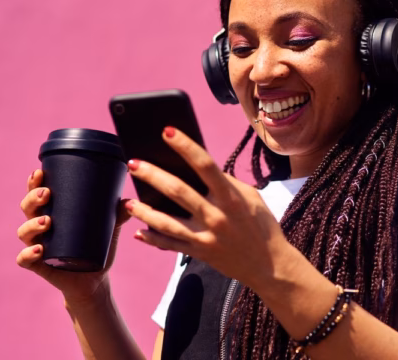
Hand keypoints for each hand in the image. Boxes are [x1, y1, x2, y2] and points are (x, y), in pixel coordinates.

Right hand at [16, 169, 130, 304]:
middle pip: (27, 208)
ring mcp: (37, 245)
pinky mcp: (39, 265)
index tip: (40, 172)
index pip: (38, 193)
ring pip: (24, 232)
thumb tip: (129, 201)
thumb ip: (118, 214)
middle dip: (33, 199)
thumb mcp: (109, 228)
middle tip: (47, 193)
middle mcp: (40, 227)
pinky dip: (28, 254)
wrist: (94, 279)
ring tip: (47, 221)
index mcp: (52, 212)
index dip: (34, 182)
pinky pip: (24, 259)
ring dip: (32, 224)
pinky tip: (39, 249)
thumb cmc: (96, 247)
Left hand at [125, 127, 293, 288]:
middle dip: (153, 175)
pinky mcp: (200, 253)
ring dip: (144, 210)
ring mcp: (206, 237)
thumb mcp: (251, 198)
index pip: (205, 165)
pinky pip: (170, 245)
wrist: (270, 266)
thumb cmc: (261, 226)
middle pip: (178, 191)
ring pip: (167, 222)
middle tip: (133, 163)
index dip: (185, 146)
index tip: (167, 131)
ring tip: (128, 201)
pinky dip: (152, 239)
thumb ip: (226, 183)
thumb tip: (200, 167)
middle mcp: (217, 216)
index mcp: (231, 197)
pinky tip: (138, 231)